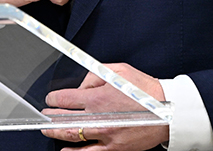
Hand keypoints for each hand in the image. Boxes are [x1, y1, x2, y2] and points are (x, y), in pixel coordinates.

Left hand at [42, 63, 168, 150]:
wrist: (168, 111)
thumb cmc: (145, 90)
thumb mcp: (119, 71)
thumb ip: (95, 74)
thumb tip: (81, 85)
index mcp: (97, 97)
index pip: (65, 99)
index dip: (53, 99)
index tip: (50, 99)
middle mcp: (98, 117)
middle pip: (63, 120)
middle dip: (49, 117)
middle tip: (43, 116)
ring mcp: (105, 135)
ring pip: (71, 137)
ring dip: (56, 133)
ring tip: (48, 130)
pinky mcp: (114, 148)